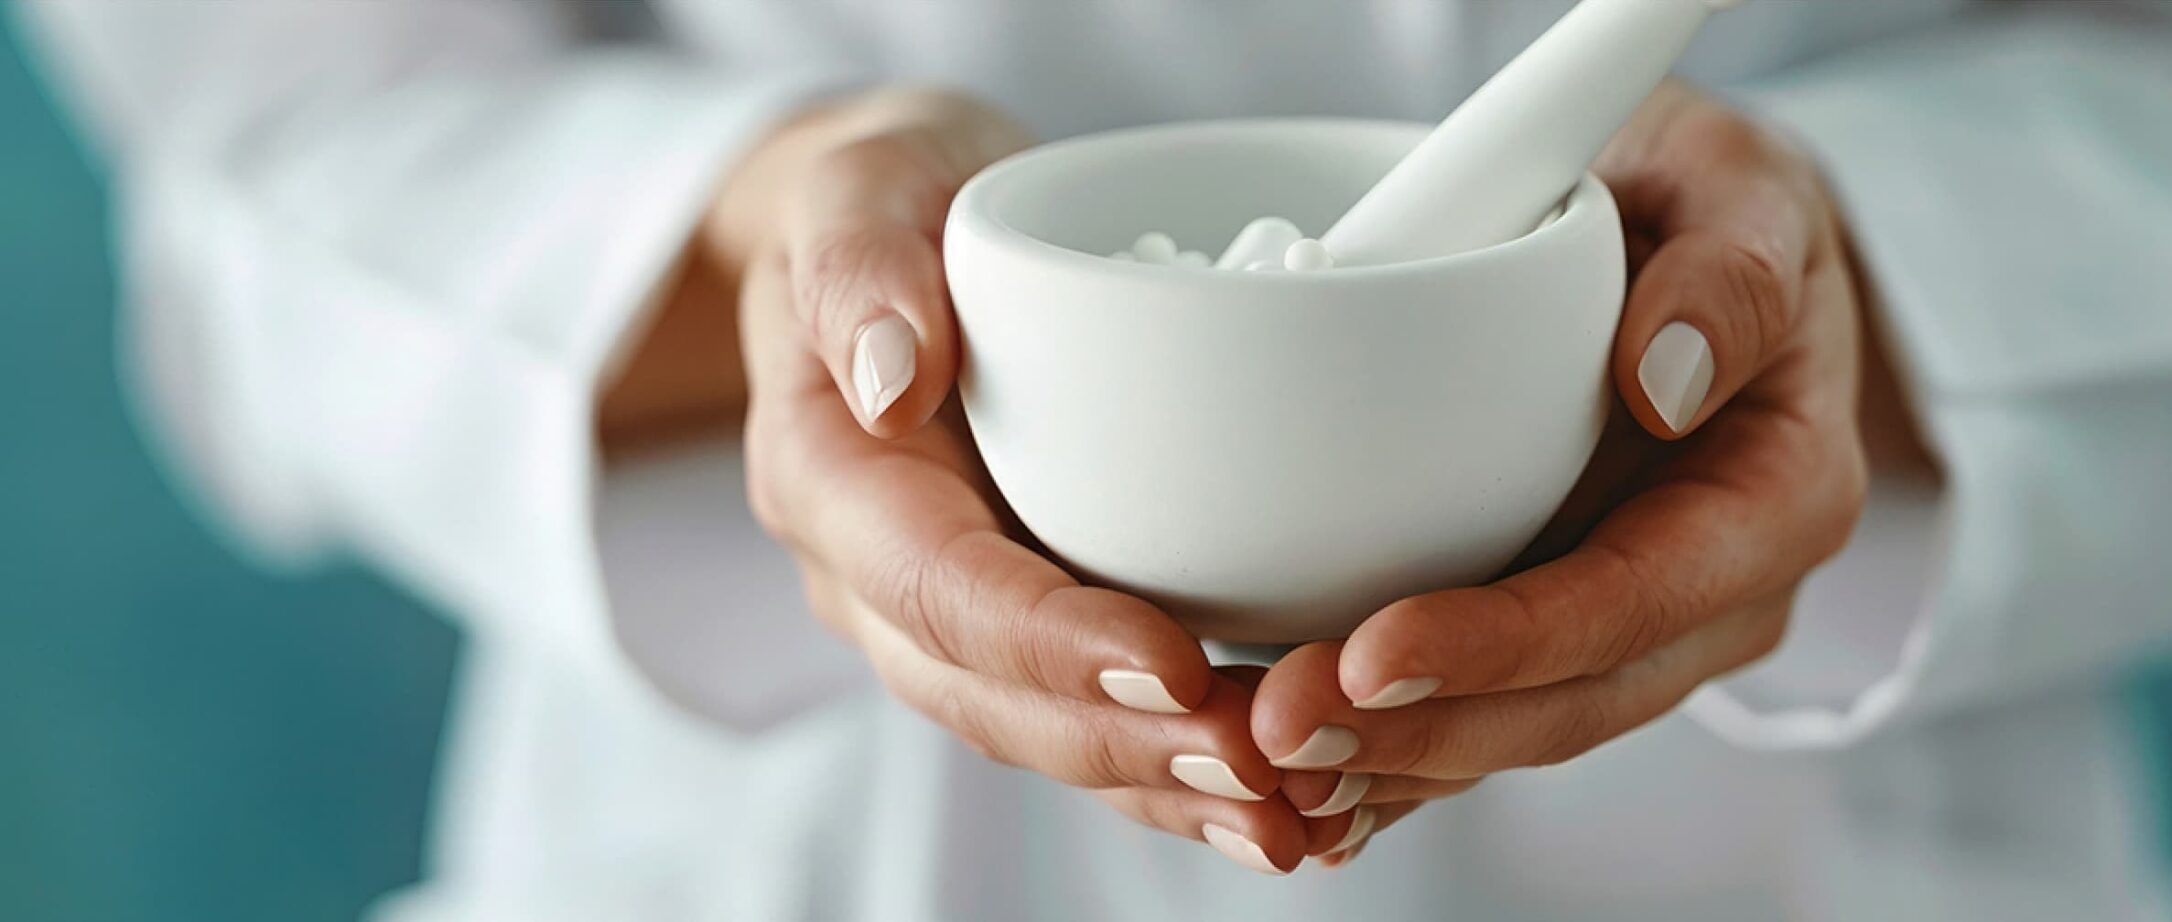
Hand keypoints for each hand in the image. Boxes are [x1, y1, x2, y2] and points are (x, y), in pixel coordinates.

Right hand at [708, 87, 1359, 872]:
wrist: (904, 232)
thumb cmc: (894, 197)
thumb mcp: (863, 184)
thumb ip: (860, 265)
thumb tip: (892, 377)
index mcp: (829, 477)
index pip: (935, 585)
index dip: (1049, 637)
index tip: (1172, 661)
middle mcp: (873, 577)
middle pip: (992, 696)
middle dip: (1128, 744)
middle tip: (1266, 765)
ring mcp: (942, 620)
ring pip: (1044, 736)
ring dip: (1164, 786)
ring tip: (1293, 815)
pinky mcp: (1019, 630)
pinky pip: (1088, 725)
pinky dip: (1175, 779)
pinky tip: (1278, 810)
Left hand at [1248, 82, 1892, 863]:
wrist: (1697, 237)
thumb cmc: (1714, 203)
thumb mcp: (1743, 186)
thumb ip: (1729, 271)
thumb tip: (1663, 377)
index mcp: (1780, 495)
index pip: (1641, 598)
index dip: (1510, 645)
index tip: (1377, 656)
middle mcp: (1717, 591)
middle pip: (1568, 700)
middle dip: (1419, 731)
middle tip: (1273, 725)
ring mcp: (1638, 627)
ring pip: (1510, 729)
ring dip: (1381, 761)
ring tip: (1250, 751)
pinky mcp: (1558, 632)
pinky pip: (1472, 715)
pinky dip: (1380, 756)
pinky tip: (1279, 773)